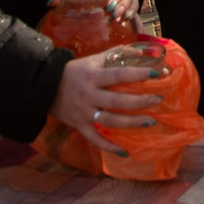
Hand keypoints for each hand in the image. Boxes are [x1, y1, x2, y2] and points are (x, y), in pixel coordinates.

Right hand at [50, 43, 166, 155]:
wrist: (46, 87)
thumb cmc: (75, 72)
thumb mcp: (93, 60)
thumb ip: (115, 55)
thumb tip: (141, 51)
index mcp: (93, 76)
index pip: (119, 75)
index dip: (137, 74)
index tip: (156, 74)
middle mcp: (89, 95)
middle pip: (117, 101)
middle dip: (139, 101)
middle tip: (157, 100)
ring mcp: (84, 113)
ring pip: (110, 121)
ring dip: (132, 122)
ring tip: (151, 121)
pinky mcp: (80, 126)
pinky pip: (95, 139)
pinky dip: (109, 147)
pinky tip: (125, 152)